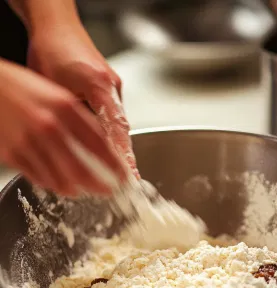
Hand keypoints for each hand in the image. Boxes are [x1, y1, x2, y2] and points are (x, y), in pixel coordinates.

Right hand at [0, 60, 126, 195]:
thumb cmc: (21, 87)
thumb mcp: (56, 95)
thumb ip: (78, 118)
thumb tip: (101, 144)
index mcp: (64, 107)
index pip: (98, 144)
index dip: (114, 165)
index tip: (124, 176)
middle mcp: (49, 126)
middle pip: (81, 169)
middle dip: (99, 186)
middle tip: (108, 192)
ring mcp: (29, 143)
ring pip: (60, 180)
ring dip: (77, 189)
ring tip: (84, 189)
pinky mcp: (13, 155)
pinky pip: (40, 179)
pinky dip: (53, 184)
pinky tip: (60, 183)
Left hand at [28, 20, 138, 176]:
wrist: (55, 25)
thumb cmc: (52, 49)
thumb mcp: (57, 88)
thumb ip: (73, 116)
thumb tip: (79, 144)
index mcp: (102, 87)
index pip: (117, 129)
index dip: (123, 155)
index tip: (130, 175)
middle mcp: (112, 88)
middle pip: (122, 129)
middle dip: (124, 156)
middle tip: (127, 180)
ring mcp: (112, 87)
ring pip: (117, 123)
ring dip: (117, 146)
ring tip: (120, 171)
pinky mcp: (107, 87)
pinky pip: (112, 115)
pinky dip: (110, 133)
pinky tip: (107, 147)